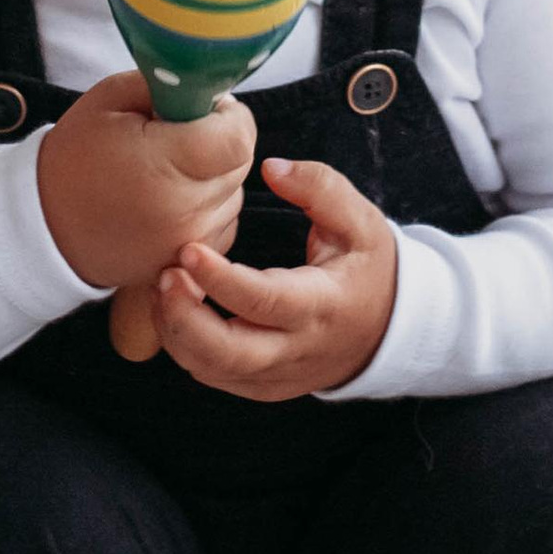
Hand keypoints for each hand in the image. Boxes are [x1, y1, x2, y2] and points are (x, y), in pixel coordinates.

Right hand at [37, 70, 250, 307]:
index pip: (239, 138)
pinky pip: (223, 224)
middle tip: (177, 135)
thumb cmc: (75, 156)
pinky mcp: (185, 263)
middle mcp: (183, 212)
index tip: (204, 108)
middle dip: (220, 141)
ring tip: (168, 170)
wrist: (44, 227)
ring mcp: (186, 244)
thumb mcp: (110, 100)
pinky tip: (169, 199)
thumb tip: (212, 92)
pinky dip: (207, 207)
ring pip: (235, 194)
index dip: (230, 116)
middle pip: (240, 164)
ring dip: (215, 176)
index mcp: (163, 166)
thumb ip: (166, 85)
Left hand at [150, 157, 398, 401]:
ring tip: (164, 285)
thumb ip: (320, 187)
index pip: (264, 300)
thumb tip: (272, 167)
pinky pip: (215, 376)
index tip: (188, 249)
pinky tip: (177, 308)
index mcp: (323, 305)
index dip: (220, 279)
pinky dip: (186, 347)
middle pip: (230, 353)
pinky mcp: (264, 386)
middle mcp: (298, 348)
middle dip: (183, 318)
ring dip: (177, 332)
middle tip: (164, 274)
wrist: (388, 330)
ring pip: (214, 370)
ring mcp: (279, 374)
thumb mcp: (360, 221)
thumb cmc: (368, 268)